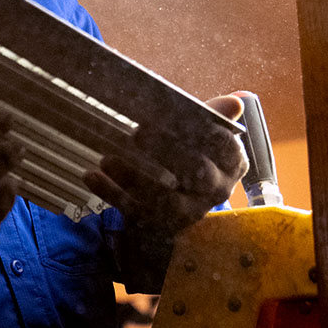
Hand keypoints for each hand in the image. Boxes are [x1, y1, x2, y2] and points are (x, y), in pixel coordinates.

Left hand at [84, 94, 248, 236]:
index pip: (222, 143)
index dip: (196, 128)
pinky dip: (112, 193)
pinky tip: (92, 176)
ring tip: (108, 158)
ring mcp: (191, 211)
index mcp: (232, 161)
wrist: (175, 200)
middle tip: (136, 135)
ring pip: (165, 199)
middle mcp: (218, 189)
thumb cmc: (188, 154)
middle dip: (165, 152)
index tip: (170, 115)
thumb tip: (235, 101)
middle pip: (196, 172)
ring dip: (134, 177)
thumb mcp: (201, 133)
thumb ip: (211, 116)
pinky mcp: (162, 225)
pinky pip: (136, 211)